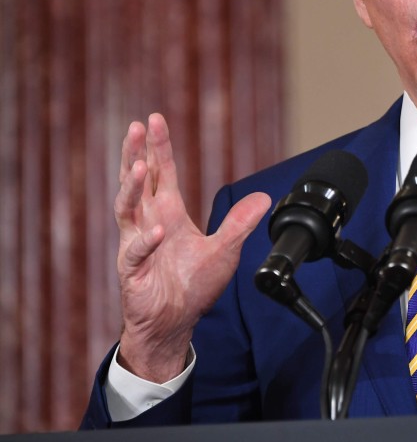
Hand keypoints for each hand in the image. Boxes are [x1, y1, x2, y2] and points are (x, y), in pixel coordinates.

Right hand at [114, 114, 270, 381]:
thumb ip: (239, 223)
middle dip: (136, 153)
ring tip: (141, 166)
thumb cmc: (193, 286)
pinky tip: (157, 230)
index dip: (158, 147)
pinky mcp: (132, 271)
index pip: (162, 173)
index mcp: (169, 213)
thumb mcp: (224, 250)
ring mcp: (136, 245)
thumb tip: (264, 197)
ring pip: (127, 209)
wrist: (174, 322)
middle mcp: (149, 223)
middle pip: (137, 181)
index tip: (153, 119)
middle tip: (137, 126)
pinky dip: (146, 240)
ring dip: (133, 188)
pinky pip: (136, 252)